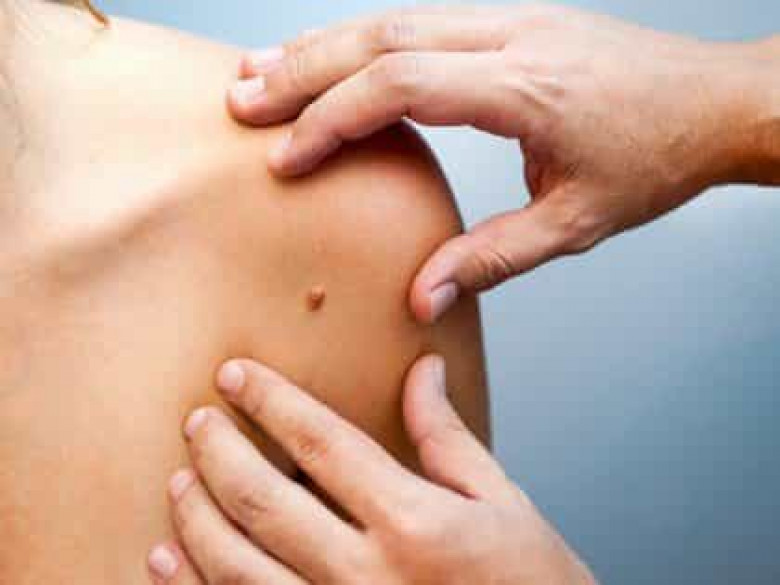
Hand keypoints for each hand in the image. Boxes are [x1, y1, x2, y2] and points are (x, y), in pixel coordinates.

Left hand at [147, 355, 596, 584]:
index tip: (237, 375)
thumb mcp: (502, 503)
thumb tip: (422, 371)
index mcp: (414, 523)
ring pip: (236, 565)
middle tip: (197, 421)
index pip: (321, 441)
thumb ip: (448, 436)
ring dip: (196, 517)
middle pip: (263, 499)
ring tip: (180, 480)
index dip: (271, 401)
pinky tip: (169, 560)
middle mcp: (367, 575)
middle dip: (217, 451)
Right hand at [227, 4, 777, 321]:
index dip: (332, 119)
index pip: (400, 87)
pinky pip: (422, 19)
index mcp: (523, 88)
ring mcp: (511, 19)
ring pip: (395, 16)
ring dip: (324, 45)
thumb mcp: (576, 223)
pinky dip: (366, 39)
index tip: (286, 157)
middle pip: (381, 36)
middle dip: (303, 68)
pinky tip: (334, 58)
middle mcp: (510, 38)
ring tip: (266, 71)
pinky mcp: (513, 20)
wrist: (715, 103)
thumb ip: (491, 258)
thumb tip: (423, 296)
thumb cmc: (656, 157)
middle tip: (242, 97)